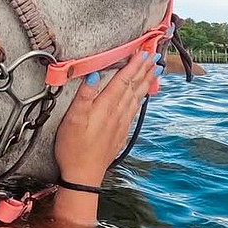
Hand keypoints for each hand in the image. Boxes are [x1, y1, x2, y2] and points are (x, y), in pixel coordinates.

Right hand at [54, 51, 159, 187]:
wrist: (83, 176)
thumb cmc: (73, 148)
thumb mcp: (72, 120)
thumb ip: (84, 96)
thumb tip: (94, 74)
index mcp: (106, 107)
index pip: (123, 80)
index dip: (133, 65)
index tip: (143, 51)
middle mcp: (117, 113)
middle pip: (133, 86)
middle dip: (144, 69)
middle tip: (154, 55)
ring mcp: (121, 123)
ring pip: (137, 97)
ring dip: (146, 82)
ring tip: (155, 70)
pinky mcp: (121, 132)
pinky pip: (135, 109)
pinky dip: (141, 98)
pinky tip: (143, 95)